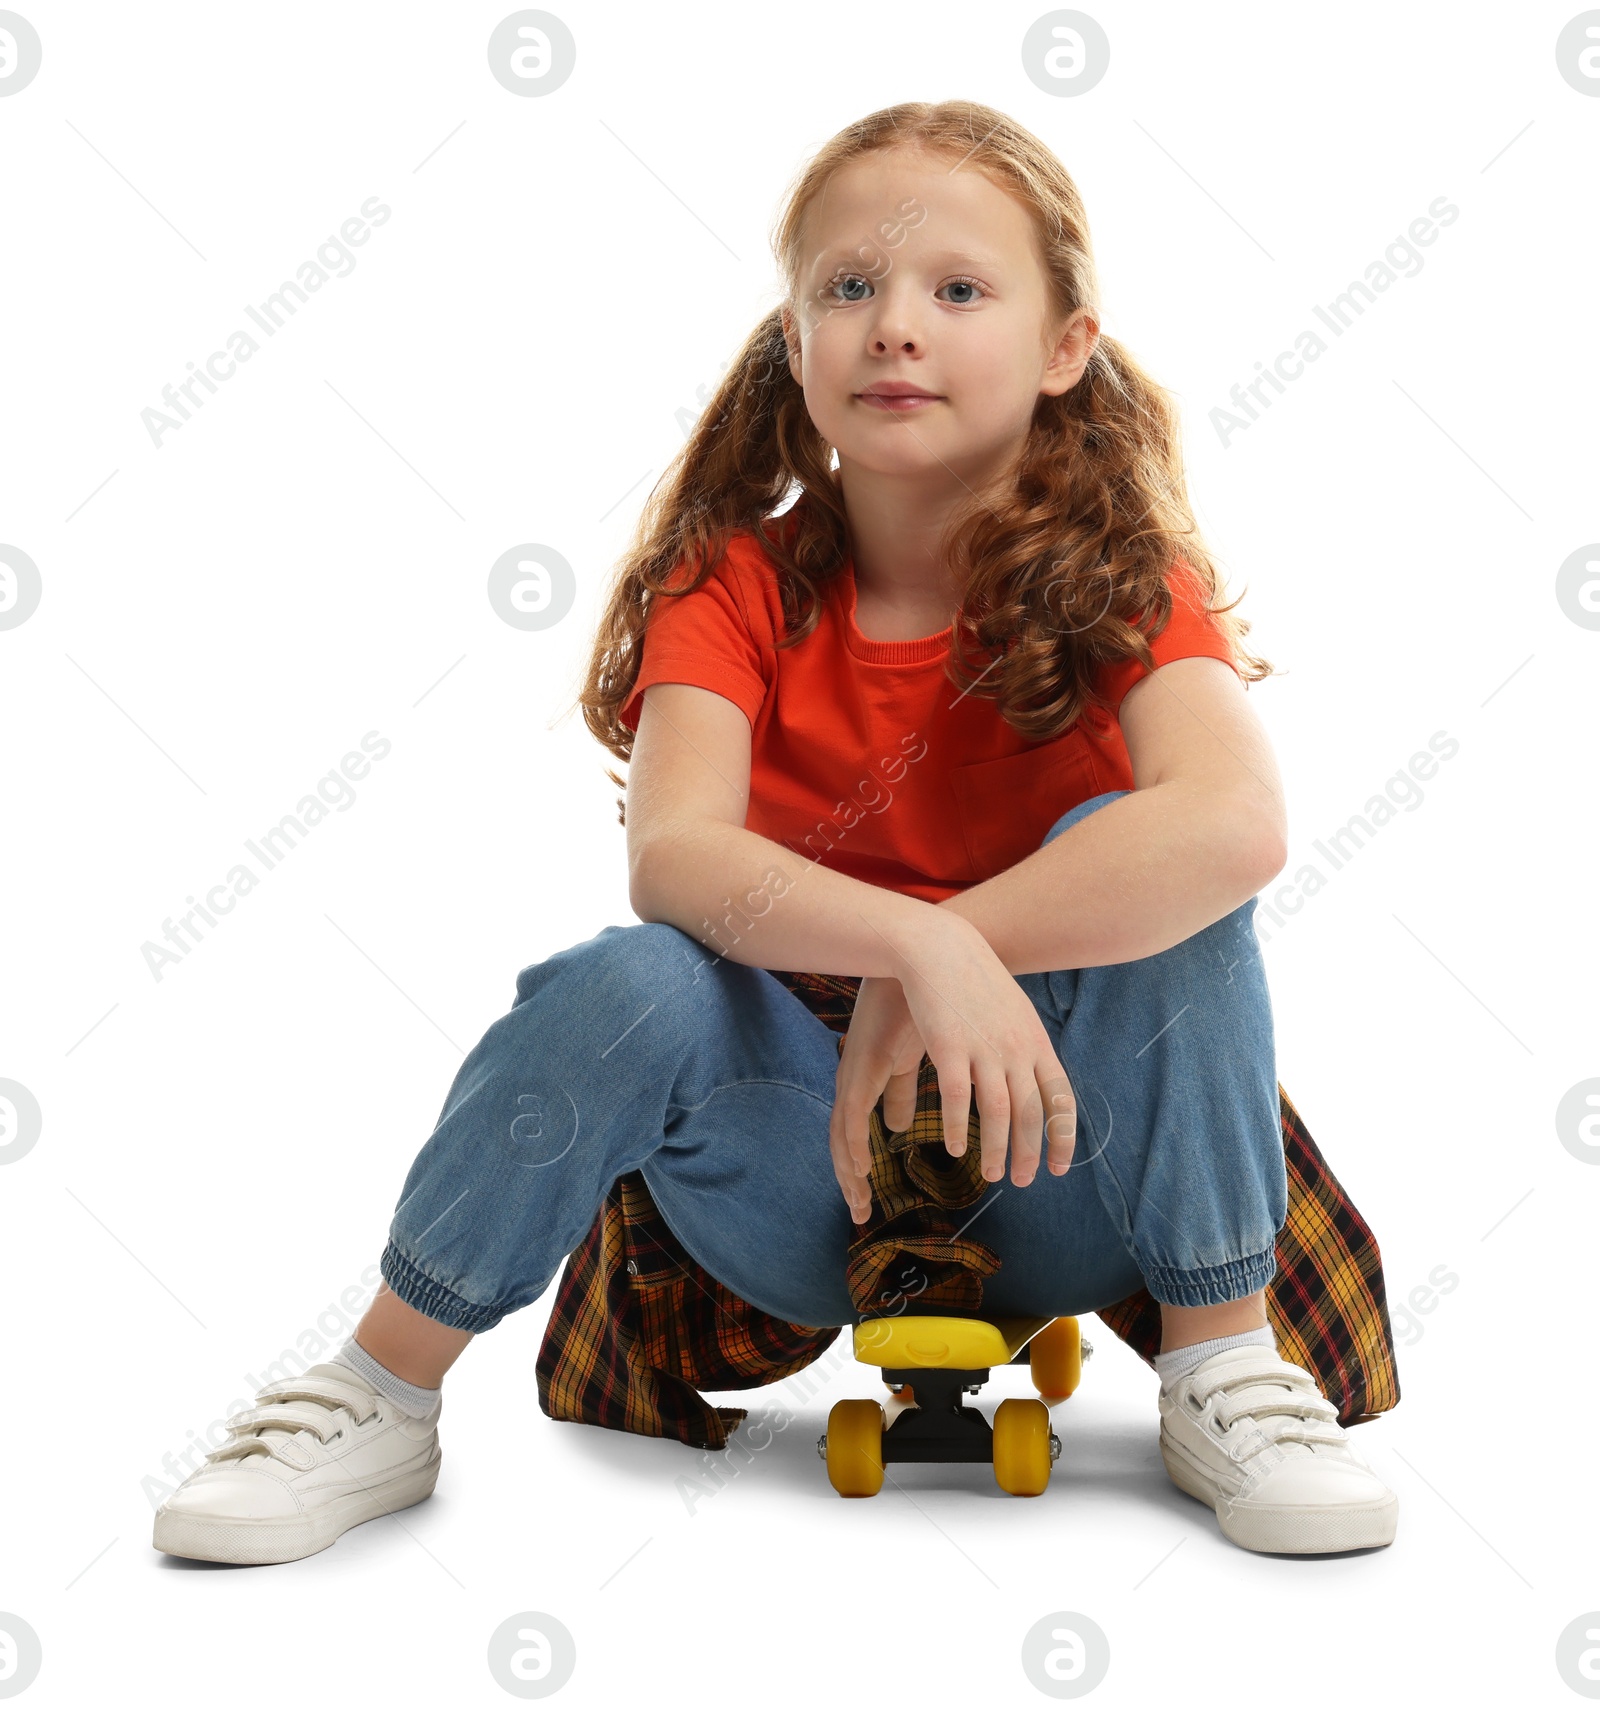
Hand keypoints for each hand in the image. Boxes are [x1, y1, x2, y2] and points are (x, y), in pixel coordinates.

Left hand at [828, 974, 926, 1223]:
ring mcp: (853, 1073)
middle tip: (861, 1213)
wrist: (929, 959)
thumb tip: (898, 1127)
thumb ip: (904, 1090)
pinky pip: (850, 1117)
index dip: (856, 1165)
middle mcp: (853, 1077)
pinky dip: (852, 1146)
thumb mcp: (915, 1060)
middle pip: (841, 1142)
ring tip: (861, 1206)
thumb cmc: (928, 1004)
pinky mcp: (861, 1066)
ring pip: (841, 1137)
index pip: (852, 1131)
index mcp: (864, 1076)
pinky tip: (862, 1170)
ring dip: (850, 1174)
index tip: (866, 1198)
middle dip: (850, 1181)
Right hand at [831, 913, 1077, 1224]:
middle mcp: (1016, 1049)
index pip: (1060, 1099)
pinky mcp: (950, 1048)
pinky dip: (958, 1128)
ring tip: (991, 1175)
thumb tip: (1029, 1076)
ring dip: (997, 1150)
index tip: (1060, 1167)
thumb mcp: (1013, 1011)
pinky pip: (958, 1098)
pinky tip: (956, 1149)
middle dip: (1030, 1153)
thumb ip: (1023, 1046)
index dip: (1062, 1137)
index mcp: (1035, 1042)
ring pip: (998, 1113)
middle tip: (1023, 1182)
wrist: (940, 947)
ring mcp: (984, 1049)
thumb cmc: (973, 980)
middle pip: (1031, 1113)